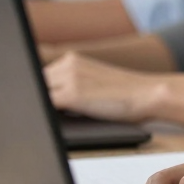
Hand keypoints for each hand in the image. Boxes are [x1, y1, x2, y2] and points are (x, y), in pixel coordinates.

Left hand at [43, 51, 160, 121]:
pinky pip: (44, 106)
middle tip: (44, 116)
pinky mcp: (72, 95)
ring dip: (40, 107)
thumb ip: (69, 85)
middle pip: (35, 86)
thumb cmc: (125, 95)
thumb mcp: (93, 82)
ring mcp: (69, 78)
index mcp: (72, 59)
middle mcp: (68, 64)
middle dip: (36, 100)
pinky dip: (42, 115)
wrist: (148, 94)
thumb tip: (44, 103)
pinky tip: (49, 124)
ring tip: (54, 119)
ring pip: (37, 95)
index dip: (36, 94)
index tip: (36, 103)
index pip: (38, 78)